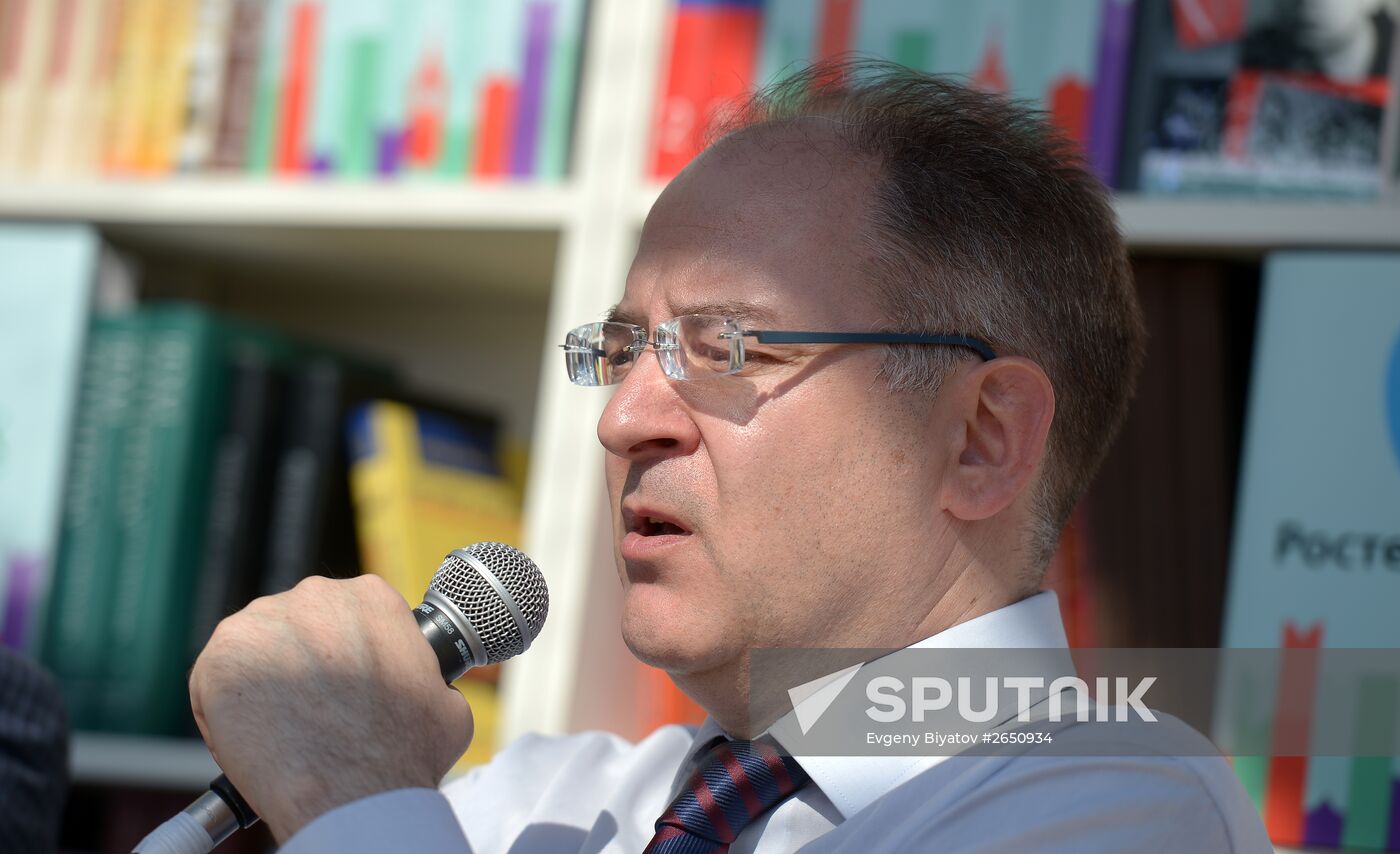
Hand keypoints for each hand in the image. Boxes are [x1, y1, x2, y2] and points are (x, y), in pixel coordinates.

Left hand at [189, 574, 471, 841]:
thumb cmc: (404, 752)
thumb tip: (424, 687)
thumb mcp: (445, 700)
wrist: (354, 792)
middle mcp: (316, 595)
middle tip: (310, 710)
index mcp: (371, 597)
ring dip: (262, 682)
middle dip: (300, 663)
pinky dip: (226, 710)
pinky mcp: (222, 656)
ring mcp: (264, 621)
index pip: (343, 614)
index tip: (339, 684)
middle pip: (297, 625)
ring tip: (281, 730)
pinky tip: (253, 738)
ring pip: (254, 649)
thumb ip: (425, 676)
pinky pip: (216, 679)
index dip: (342, 652)